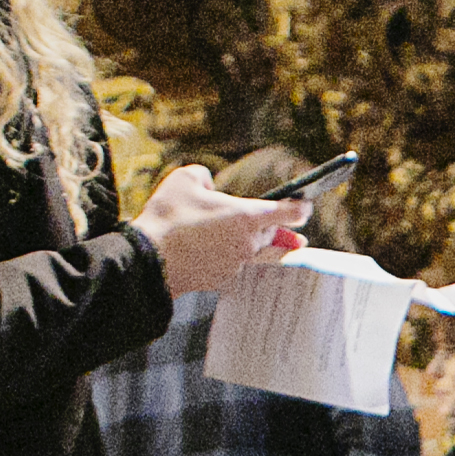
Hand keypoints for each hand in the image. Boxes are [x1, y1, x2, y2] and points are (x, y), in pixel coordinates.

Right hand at [132, 163, 306, 297]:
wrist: (148, 258)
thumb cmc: (168, 217)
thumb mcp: (185, 179)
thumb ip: (204, 176)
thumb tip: (209, 185)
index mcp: (247, 216)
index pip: (290, 213)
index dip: (301, 208)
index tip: (305, 206)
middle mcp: (249, 243)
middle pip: (272, 234)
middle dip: (273, 228)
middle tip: (289, 229)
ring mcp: (237, 264)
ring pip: (251, 250)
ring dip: (246, 241)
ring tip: (237, 235)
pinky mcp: (222, 279)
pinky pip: (231, 264)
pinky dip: (225, 256)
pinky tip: (208, 249)